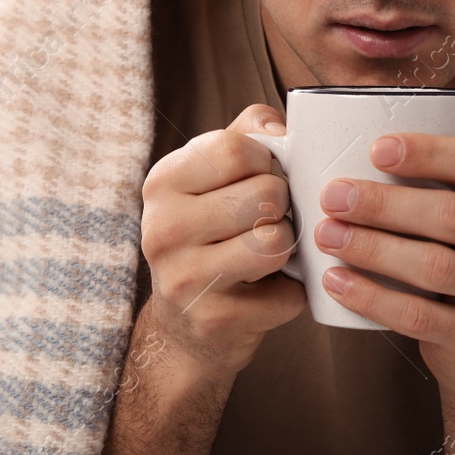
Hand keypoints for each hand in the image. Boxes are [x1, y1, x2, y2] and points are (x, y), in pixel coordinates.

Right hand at [138, 103, 307, 384]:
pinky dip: (291, 293)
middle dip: (283, 206)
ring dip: (288, 247)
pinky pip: (287, 294)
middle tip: (267, 222)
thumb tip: (284, 130)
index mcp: (163, 183)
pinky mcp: (213, 321)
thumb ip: (252, 133)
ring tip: (268, 253)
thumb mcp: (218, 174)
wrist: (186, 324)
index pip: (236, 149)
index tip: (261, 179)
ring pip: (276, 241)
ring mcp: (183, 279)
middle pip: (265, 194)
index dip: (267, 162)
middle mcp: (162, 229)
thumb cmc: (214, 232)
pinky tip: (266, 291)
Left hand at [313, 100, 454, 393]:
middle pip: (453, 216)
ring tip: (325, 234)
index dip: (430, 154)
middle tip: (331, 195)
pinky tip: (336, 281)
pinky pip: (420, 318)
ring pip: (435, 268)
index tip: (375, 149)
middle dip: (385, 204)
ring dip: (372, 249)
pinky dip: (373, 299)